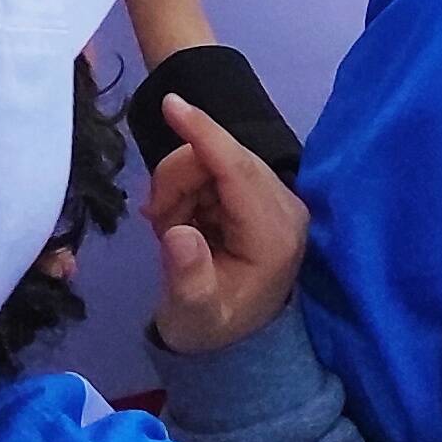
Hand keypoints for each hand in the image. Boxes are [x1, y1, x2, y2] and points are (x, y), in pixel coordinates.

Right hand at [145, 97, 308, 356]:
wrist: (225, 336)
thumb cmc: (208, 327)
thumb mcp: (193, 315)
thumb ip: (188, 278)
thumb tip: (180, 234)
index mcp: (275, 238)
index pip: (239, 170)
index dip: (205, 135)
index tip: (170, 104)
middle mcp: (285, 210)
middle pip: (222, 157)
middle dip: (177, 179)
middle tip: (155, 220)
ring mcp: (276, 198)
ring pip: (213, 157)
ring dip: (179, 185)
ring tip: (170, 228)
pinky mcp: (262, 193)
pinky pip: (215, 165)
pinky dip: (188, 186)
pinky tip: (184, 219)